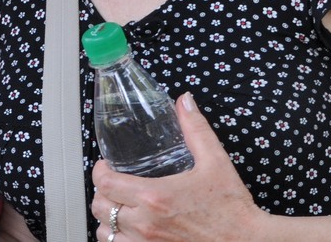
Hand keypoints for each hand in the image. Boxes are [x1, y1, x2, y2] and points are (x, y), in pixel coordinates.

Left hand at [89, 94, 262, 241]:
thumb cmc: (231, 208)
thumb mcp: (215, 162)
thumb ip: (196, 129)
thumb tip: (185, 102)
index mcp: (155, 197)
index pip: (105, 183)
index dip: (99, 171)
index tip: (106, 166)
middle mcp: (145, 224)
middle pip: (100, 208)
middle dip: (102, 193)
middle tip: (112, 184)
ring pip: (105, 233)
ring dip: (108, 219)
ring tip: (120, 208)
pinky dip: (119, 238)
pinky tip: (131, 229)